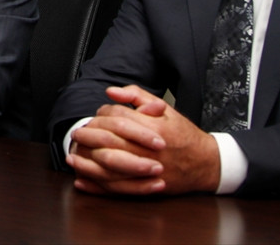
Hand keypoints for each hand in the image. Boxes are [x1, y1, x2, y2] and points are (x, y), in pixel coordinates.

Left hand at [67, 85, 220, 195]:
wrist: (206, 164)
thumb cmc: (184, 135)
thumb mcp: (165, 108)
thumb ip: (137, 96)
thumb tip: (111, 91)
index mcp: (153, 129)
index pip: (119, 118)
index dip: (103, 114)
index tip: (96, 115)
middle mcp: (148, 151)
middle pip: (110, 141)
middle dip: (89, 136)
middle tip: (76, 134)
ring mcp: (147, 172)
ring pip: (110, 167)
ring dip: (87, 161)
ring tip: (73, 155)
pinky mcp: (146, 188)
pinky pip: (116, 188)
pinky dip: (97, 185)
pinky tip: (83, 180)